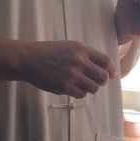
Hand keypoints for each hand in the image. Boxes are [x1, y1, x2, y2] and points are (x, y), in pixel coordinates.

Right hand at [0, 39, 114, 97]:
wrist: (28, 59)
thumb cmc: (48, 52)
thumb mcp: (69, 46)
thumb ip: (85, 54)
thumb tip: (104, 67)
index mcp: (81, 49)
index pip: (105, 61)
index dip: (111, 69)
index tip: (111, 74)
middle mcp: (79, 61)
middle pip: (103, 76)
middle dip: (103, 80)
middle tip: (98, 81)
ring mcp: (72, 75)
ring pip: (94, 87)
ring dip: (92, 87)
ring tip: (84, 84)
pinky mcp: (64, 87)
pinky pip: (82, 94)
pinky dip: (81, 93)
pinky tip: (75, 88)